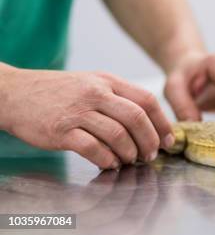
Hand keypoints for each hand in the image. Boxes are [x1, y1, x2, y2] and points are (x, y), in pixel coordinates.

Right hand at [0, 66, 173, 168]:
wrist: (14, 93)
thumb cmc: (57, 92)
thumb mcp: (91, 83)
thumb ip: (119, 98)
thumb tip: (149, 122)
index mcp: (107, 81)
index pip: (147, 100)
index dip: (162, 123)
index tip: (168, 139)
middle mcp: (95, 93)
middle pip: (136, 117)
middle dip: (150, 140)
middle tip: (151, 154)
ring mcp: (77, 111)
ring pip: (117, 134)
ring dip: (130, 152)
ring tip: (130, 160)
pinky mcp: (60, 130)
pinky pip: (93, 148)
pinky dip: (107, 159)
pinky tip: (110, 163)